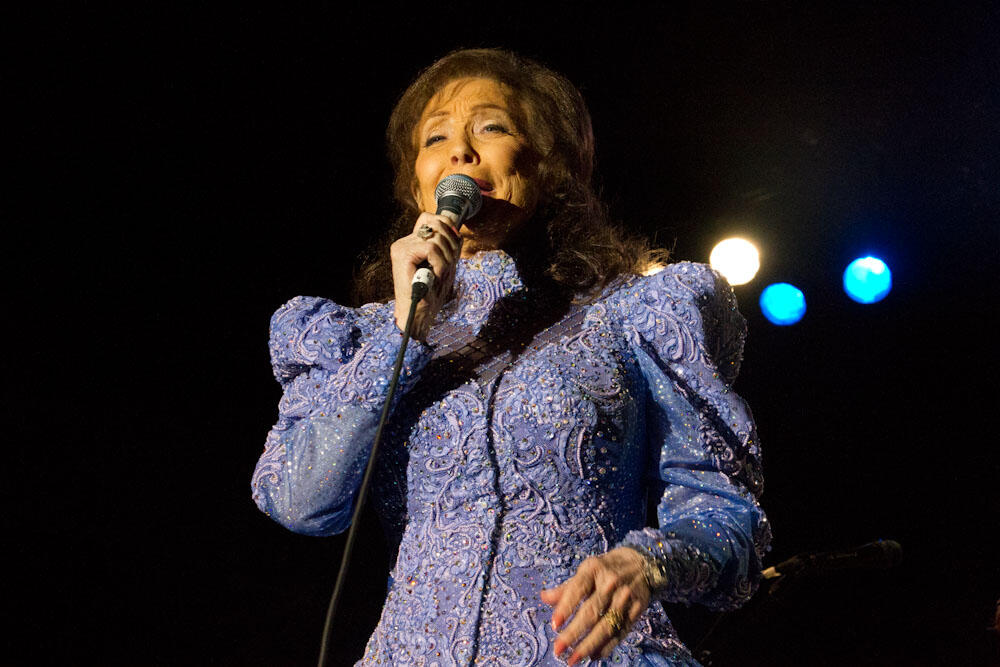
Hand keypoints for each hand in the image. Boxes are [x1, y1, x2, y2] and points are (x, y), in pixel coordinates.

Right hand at [390, 213, 461, 339]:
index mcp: (412, 242)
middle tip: (449, 263)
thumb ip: (447, 246)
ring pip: (436, 237)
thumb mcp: (444, 264)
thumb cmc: (431, 292)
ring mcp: (402, 247)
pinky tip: (436, 275)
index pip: (430, 218)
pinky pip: (431, 248)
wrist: (418, 313)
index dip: (447, 225)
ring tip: (441, 273)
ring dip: (446, 257)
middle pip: (436, 224)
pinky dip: (440, 263)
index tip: (455, 243)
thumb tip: (455, 229)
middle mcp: (404, 242)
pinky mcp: (403, 255)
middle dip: (451, 243)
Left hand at [540, 547, 651, 664]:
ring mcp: (626, 597)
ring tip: (573, 659)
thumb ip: (566, 588)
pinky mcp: (637, 609)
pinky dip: (607, 646)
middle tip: (558, 650)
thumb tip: (544, 597)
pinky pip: (621, 632)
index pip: (577, 589)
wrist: (642, 563)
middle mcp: (611, 582)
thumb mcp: (586, 570)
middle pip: (591, 612)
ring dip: (589, 645)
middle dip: (574, 633)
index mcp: (594, 569)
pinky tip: (594, 656)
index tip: (554, 625)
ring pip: (606, 626)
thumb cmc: (606, 569)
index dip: (565, 607)